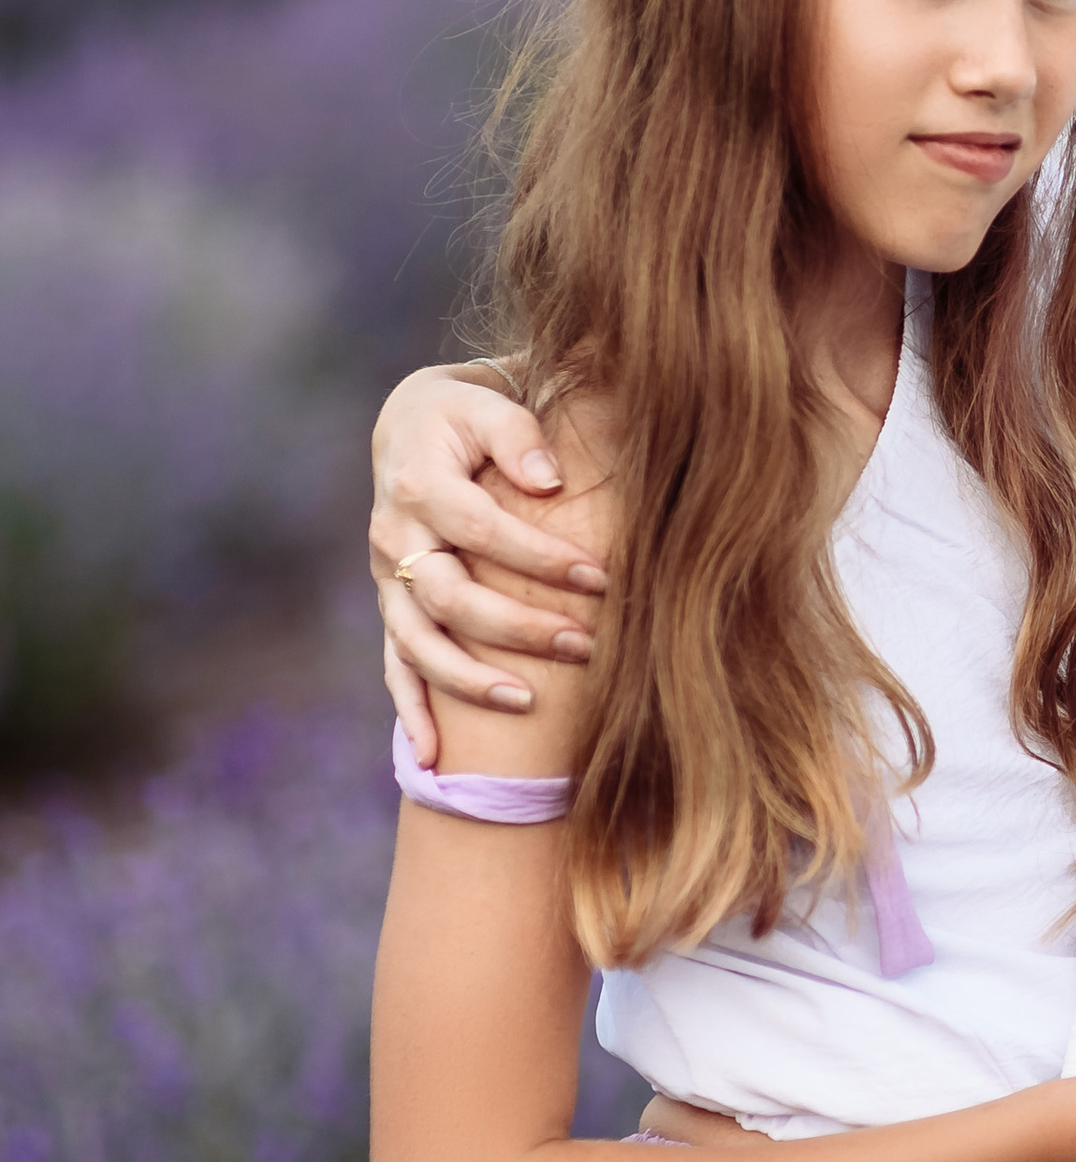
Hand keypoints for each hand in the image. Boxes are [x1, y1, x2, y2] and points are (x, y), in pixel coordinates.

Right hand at [371, 367, 610, 756]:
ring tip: (527, 705)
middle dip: (517, 628)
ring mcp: (388, 580)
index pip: (483, 532)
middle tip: (585, 646)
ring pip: (418, 643)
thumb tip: (549, 482)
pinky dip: (411, 712)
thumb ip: (518, 438)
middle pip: (449, 598)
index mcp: (419, 486)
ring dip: (468, 680)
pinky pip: (395, 665)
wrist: (411, 426)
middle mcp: (394, 538)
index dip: (541, 559)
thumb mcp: (488, 404)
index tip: (602, 578)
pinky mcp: (392, 606)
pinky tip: (430, 757)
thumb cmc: (466, 414)